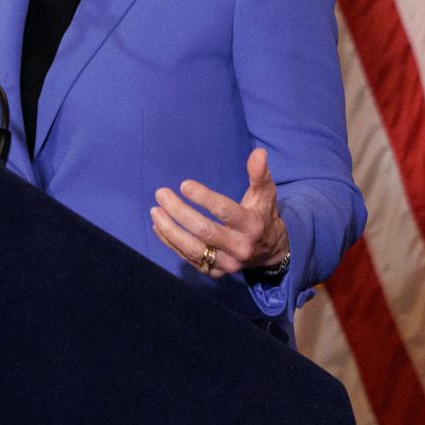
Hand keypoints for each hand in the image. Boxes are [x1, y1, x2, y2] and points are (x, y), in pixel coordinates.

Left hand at [151, 147, 290, 279]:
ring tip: (154, 211)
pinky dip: (170, 243)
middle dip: (179, 212)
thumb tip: (259, 152)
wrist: (270, 251)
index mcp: (252, 226)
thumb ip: (260, 174)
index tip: (184, 185)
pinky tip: (158, 226)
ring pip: (193, 249)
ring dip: (169, 230)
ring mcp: (227, 263)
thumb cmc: (262, 215)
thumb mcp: (265, 195)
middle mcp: (240, 247)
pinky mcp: (215, 272)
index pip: (225, 212)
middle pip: (204, 230)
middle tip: (161, 194)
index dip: (204, 198)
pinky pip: (188, 258)